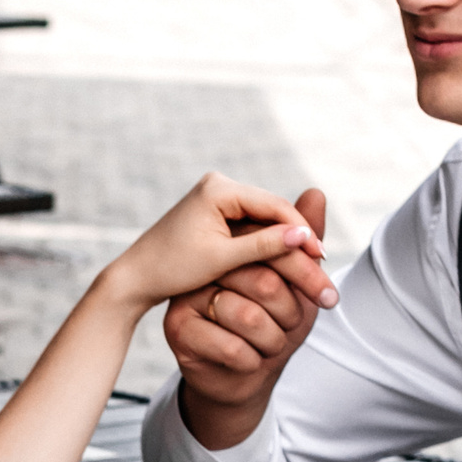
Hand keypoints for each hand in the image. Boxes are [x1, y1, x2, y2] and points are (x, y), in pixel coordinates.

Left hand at [97, 173, 334, 318]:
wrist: (137, 277)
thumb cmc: (173, 269)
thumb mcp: (222, 260)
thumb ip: (263, 246)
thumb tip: (303, 237)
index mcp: (218, 189)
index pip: (273, 206)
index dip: (301, 231)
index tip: (321, 255)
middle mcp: (218, 185)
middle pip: (271, 210)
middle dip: (297, 237)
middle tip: (324, 261)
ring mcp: (217, 197)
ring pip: (263, 218)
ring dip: (286, 241)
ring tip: (312, 263)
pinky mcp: (215, 211)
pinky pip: (250, 225)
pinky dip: (268, 243)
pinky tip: (288, 259)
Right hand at [162, 188, 330, 448]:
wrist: (238, 378)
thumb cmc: (270, 328)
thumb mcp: (294, 289)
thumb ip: (300, 244)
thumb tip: (316, 191)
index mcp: (233, 248)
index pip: (273, 249)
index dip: (306, 273)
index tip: (329, 296)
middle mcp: (207, 266)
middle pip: (262, 281)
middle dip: (292, 311)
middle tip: (299, 326)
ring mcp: (187, 296)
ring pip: (247, 316)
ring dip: (273, 340)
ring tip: (274, 347)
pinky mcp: (177, 329)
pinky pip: (229, 346)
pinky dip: (253, 360)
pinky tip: (252, 362)